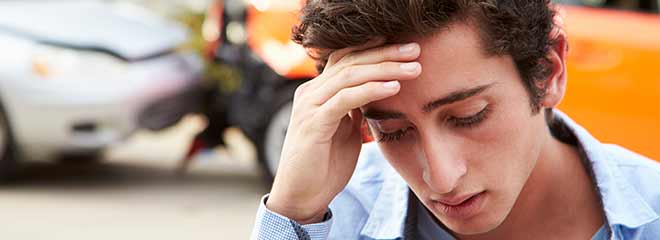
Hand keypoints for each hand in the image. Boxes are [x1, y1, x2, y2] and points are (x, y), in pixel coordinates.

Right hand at [266, 41, 420, 223]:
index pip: (347, 57)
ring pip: (350, 74)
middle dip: (386, 53)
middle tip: (416, 50)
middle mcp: (310, 92)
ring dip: (385, 69)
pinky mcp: (314, 123)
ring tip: (413, 68)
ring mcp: (310, 106)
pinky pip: (345, 99)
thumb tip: (377, 92)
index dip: (377, 49)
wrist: (301, 196)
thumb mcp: (345, 130)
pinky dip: (371, 90)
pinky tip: (394, 87)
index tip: (408, 49)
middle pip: (350, 59)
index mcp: (318, 91)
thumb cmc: (324, 165)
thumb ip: (355, 109)